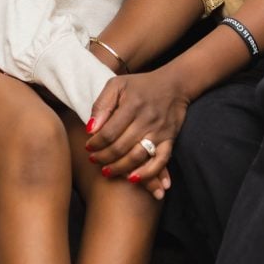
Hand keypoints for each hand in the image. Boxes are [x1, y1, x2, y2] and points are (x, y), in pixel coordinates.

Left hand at [86, 68, 189, 185]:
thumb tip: (90, 129)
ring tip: (107, 170)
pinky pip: (160, 161)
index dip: (95, 144)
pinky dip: (147, 173)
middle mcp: (146, 120)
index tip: (88, 147)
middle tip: (94, 160)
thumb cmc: (140, 85)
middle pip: (121, 147)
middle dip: (103, 158)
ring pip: (137, 157)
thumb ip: (102, 104)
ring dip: (119, 168)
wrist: (174, 84)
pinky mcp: (170, 139)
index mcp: (132, 105)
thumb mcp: (117, 85)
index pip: (109, 132)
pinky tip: (133, 179)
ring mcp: (159, 131)